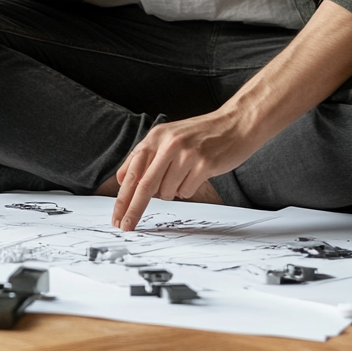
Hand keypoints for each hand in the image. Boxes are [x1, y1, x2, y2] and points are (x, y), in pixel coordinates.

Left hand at [111, 111, 252, 230]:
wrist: (235, 124)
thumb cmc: (200, 134)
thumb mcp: (168, 137)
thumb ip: (145, 156)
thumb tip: (122, 179)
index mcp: (156, 136)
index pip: (133, 172)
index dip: (122, 198)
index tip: (116, 217)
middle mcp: (169, 144)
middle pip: (144, 185)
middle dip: (133, 210)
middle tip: (125, 227)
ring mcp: (187, 154)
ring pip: (167, 192)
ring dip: (172, 191)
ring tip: (184, 174)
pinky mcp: (204, 164)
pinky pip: (186, 192)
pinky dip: (188, 189)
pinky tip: (196, 174)